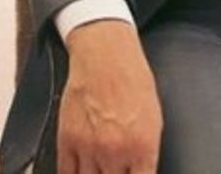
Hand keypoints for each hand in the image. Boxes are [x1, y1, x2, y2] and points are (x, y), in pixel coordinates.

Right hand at [58, 20, 161, 173]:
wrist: (105, 58)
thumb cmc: (132, 83)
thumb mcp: (154, 122)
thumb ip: (146, 155)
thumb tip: (139, 172)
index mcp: (142, 148)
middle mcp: (115, 152)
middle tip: (113, 171)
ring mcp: (89, 148)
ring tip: (99, 170)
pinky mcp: (67, 140)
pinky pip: (66, 173)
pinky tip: (79, 172)